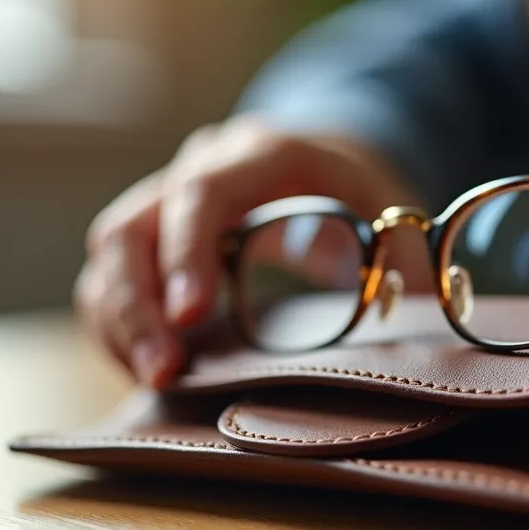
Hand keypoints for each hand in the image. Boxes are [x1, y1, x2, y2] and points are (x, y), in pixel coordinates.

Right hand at [74, 115, 422, 388]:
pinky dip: (117, 324)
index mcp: (259, 152)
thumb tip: (419, 313)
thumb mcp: (393, 207)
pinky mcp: (151, 236)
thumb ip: (404, 256)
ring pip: (110, 256)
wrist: (325, 161)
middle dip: (139, 304)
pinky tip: (145, 365)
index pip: (201, 193)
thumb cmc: (357, 188)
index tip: (193, 317)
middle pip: (131, 227)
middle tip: (163, 368)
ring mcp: (165, 199)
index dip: (188, 253)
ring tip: (155, 377)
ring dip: (121, 321)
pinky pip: (108, 278)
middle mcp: (199, 167)